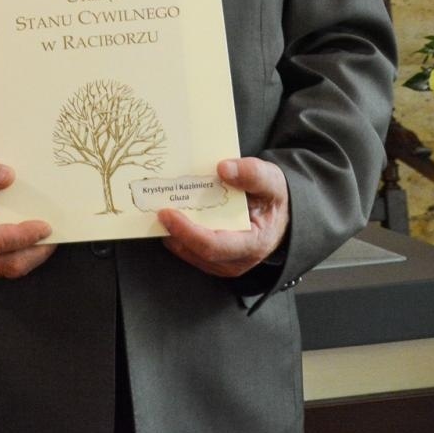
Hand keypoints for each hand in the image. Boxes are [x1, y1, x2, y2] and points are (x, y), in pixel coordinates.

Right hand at [0, 152, 54, 278]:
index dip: (21, 236)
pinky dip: (22, 259)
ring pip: (6, 271)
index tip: (44, 225)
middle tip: (53, 235)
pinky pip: (3, 270)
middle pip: (4, 263)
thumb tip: (8, 176)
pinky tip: (32, 245)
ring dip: (32, 257)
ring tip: (48, 240)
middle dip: (34, 252)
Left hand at [158, 157, 289, 277]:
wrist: (279, 216)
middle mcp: (236, 261)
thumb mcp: (272, 181)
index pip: (213, 245)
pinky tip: (168, 216)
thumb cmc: (273, 199)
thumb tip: (224, 168)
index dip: (187, 231)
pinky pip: (188, 251)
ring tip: (157, 209)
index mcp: (253, 243)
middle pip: (195, 251)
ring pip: (188, 253)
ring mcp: (222, 263)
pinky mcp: (212, 260)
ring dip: (171, 232)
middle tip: (154, 207)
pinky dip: (176, 234)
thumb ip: (253, 174)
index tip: (166, 212)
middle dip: (173, 230)